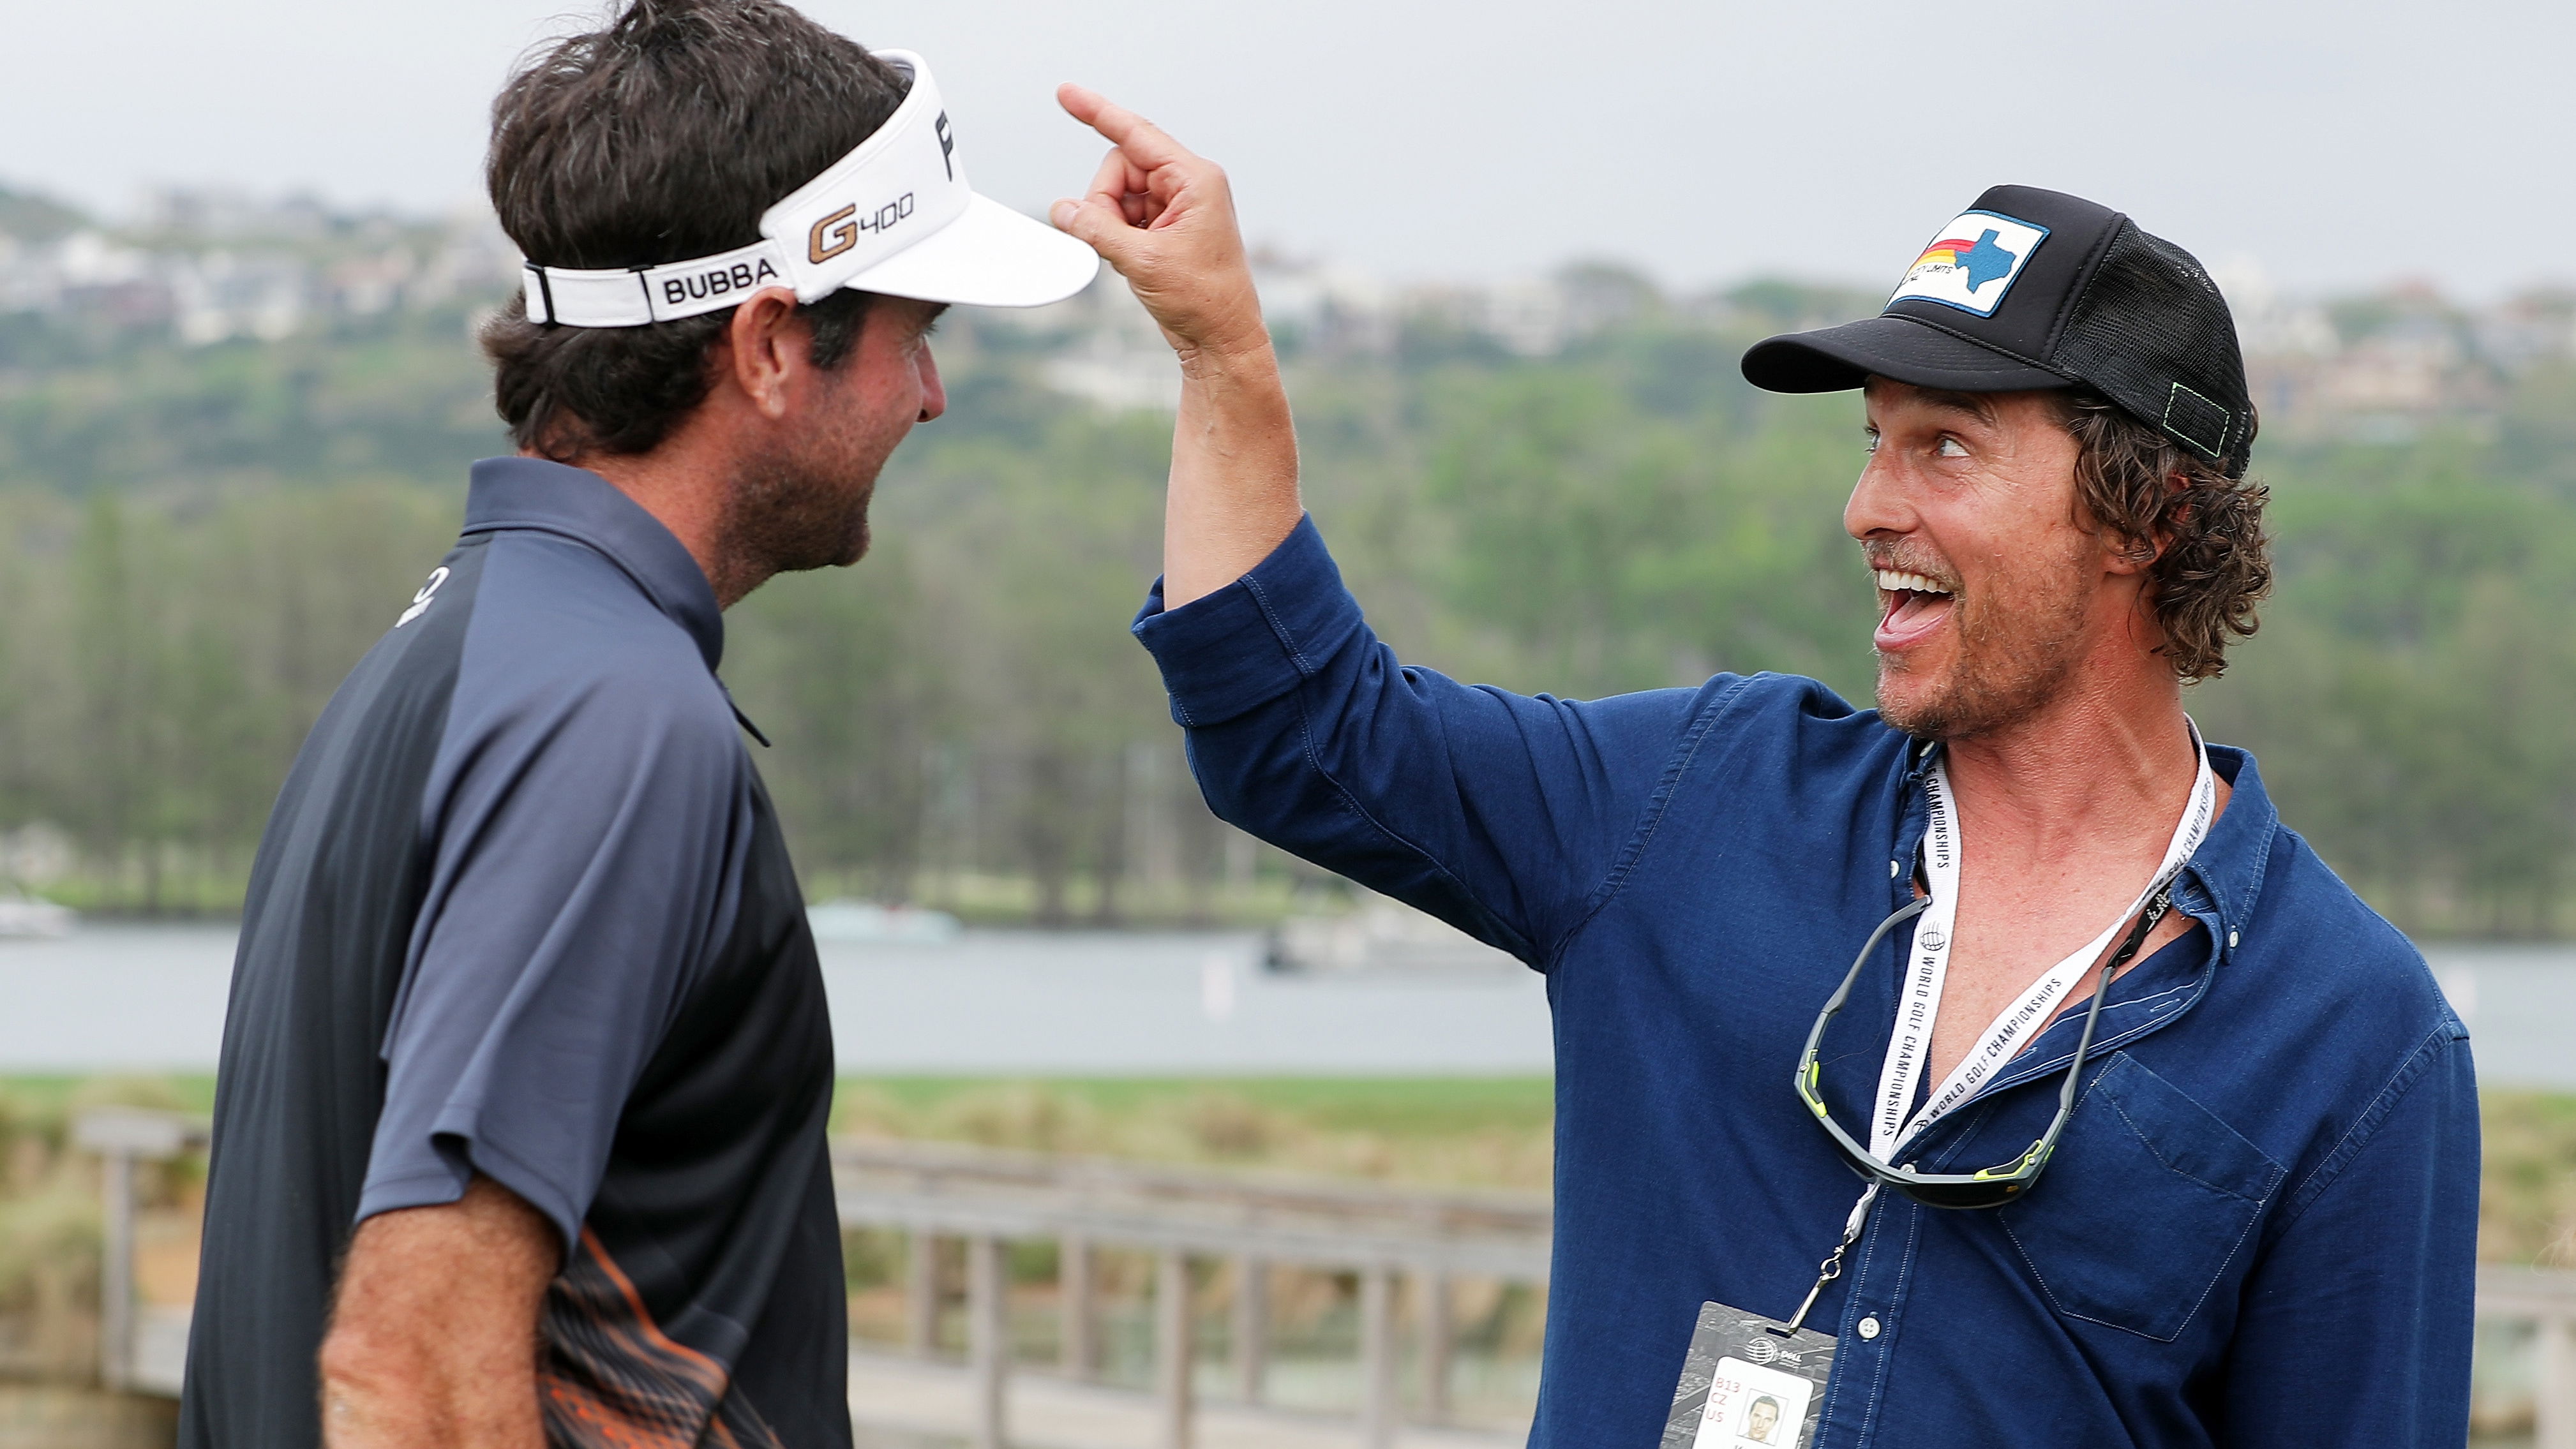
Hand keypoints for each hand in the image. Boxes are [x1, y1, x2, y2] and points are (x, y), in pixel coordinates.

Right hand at [1052, 85, 1268, 368]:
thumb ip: (1096, 230)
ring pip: (1118, 195)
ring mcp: (1177, 206)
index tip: (1065, 94)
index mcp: (1195, 179)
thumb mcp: (1142, 262)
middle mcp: (1188, 185)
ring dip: (1110, 223)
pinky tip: (1132, 261)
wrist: (1222, 340)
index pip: (1136, 134)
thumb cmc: (1202, 300)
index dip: (1098, 113)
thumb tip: (1061, 209)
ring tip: (1131, 257)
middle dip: (1104, 201)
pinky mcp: (1166, 227)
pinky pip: (1123, 216)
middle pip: (1120, 168)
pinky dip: (1116, 235)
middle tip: (1114, 241)